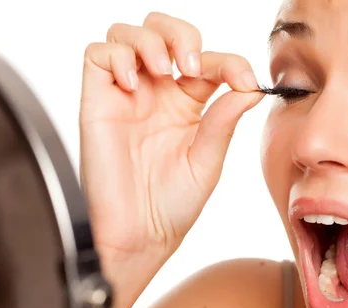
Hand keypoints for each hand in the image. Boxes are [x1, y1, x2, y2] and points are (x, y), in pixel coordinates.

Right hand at [79, 12, 263, 284]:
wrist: (139, 236)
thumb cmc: (172, 206)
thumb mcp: (208, 161)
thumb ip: (224, 120)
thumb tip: (250, 87)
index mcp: (188, 104)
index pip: (208, 60)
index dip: (230, 60)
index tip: (244, 79)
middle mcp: (156, 93)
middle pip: (164, 31)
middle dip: (182, 35)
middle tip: (192, 65)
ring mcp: (126, 95)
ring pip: (129, 34)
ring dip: (151, 41)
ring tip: (165, 72)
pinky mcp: (97, 101)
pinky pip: (98, 55)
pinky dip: (118, 57)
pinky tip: (132, 84)